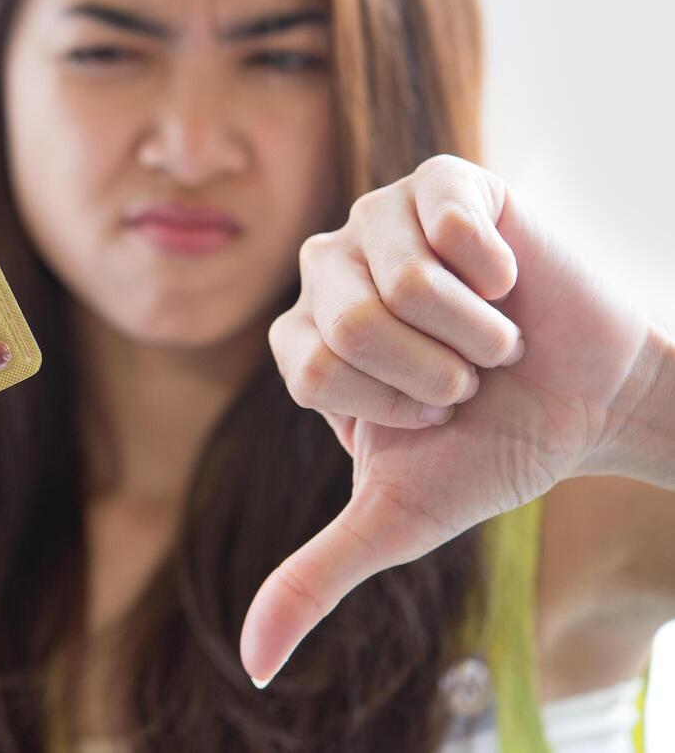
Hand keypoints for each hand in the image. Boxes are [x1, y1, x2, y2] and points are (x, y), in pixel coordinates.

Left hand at [240, 154, 650, 686]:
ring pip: (398, 270)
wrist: (593, 401)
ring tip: (492, 333)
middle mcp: (323, 271)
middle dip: (433, 367)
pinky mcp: (439, 181)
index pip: (312, 367)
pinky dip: (492, 262)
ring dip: (471, 323)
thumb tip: (255, 666)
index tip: (433, 416)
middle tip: (466, 376)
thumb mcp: (397, 518)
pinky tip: (506, 277)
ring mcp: (376, 218)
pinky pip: (442, 209)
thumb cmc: (489, 451)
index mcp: (301, 341)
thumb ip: (314, 577)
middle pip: (348, 316)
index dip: (392, 404)